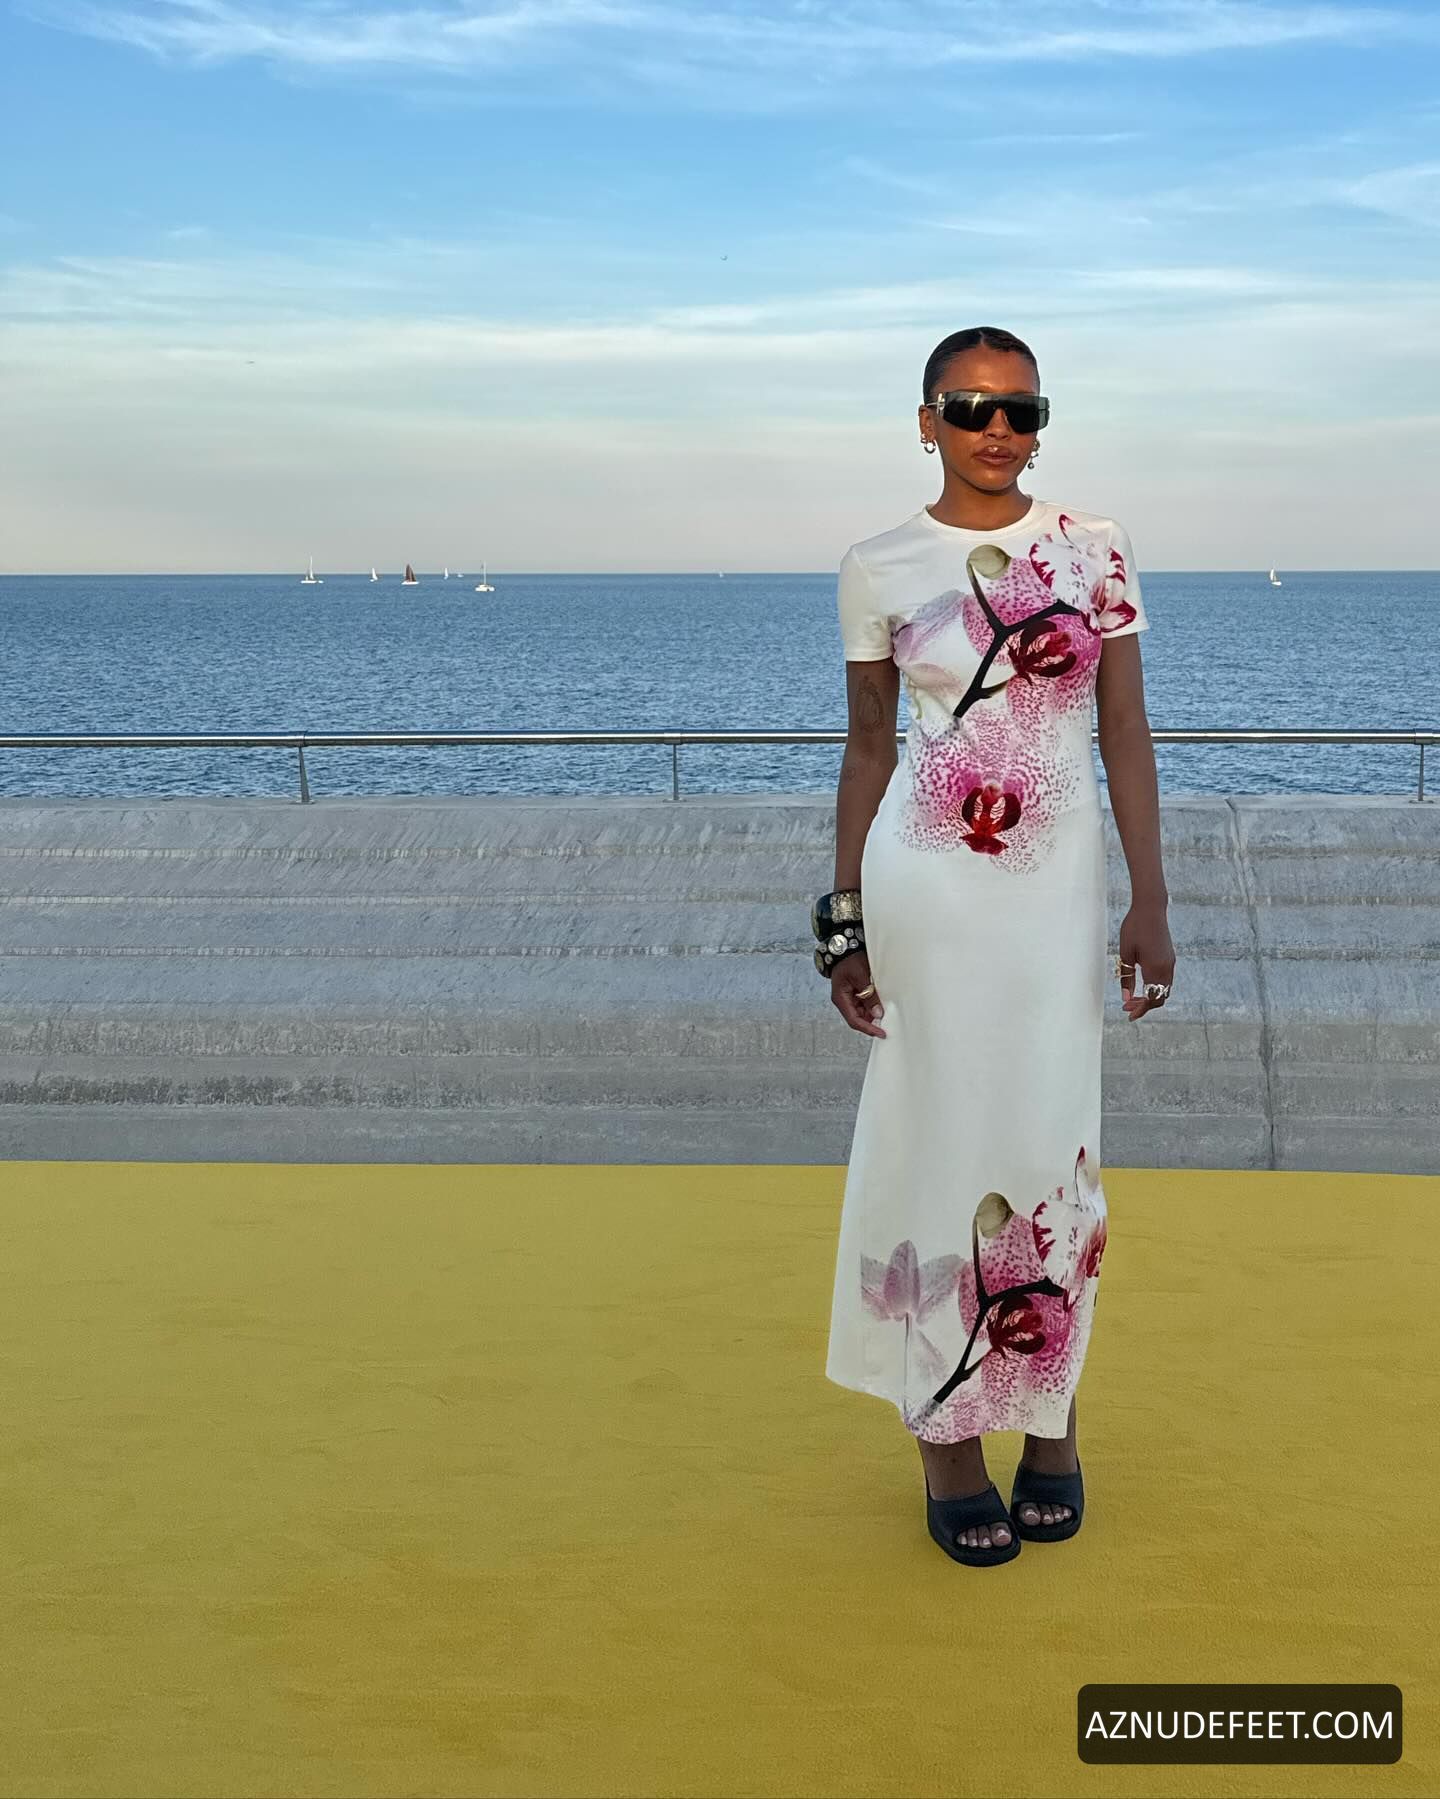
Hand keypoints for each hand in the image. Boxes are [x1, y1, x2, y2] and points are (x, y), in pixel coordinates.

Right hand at [832, 952, 885, 1037]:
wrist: (845, 947)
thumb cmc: (849, 959)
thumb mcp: (861, 975)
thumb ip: (869, 994)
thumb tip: (877, 1012)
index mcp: (841, 998)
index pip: (854, 1020)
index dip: (868, 1028)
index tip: (881, 1033)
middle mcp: (844, 1000)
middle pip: (859, 1018)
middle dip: (872, 1021)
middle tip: (888, 1023)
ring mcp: (850, 997)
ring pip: (863, 1012)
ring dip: (874, 1012)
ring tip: (886, 1011)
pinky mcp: (856, 993)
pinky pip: (865, 1004)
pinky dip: (873, 1005)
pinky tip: (882, 1003)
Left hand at [1117, 901, 1173, 1021]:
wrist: (1150, 908)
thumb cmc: (1134, 928)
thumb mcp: (1125, 954)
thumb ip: (1126, 978)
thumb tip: (1126, 998)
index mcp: (1155, 968)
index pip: (1152, 999)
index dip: (1141, 1010)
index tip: (1129, 1015)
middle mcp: (1167, 968)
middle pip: (1160, 998)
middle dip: (1145, 1006)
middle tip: (1127, 1008)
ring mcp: (1170, 963)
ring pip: (1164, 990)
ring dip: (1150, 997)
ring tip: (1132, 998)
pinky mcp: (1170, 958)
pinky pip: (1165, 981)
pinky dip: (1155, 988)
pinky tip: (1142, 986)